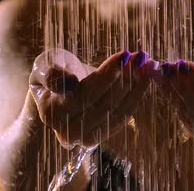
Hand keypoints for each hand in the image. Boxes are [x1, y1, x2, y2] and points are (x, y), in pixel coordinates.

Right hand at [29, 49, 152, 147]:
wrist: (57, 93)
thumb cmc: (53, 72)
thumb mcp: (44, 65)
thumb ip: (51, 73)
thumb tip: (68, 84)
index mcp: (51, 112)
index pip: (85, 93)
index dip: (107, 74)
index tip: (126, 55)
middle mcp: (68, 130)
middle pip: (104, 103)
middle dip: (126, 76)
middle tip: (142, 56)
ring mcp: (85, 138)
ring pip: (117, 110)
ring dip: (136, 85)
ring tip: (149, 63)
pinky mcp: (102, 136)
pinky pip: (123, 115)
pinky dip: (137, 94)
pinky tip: (147, 76)